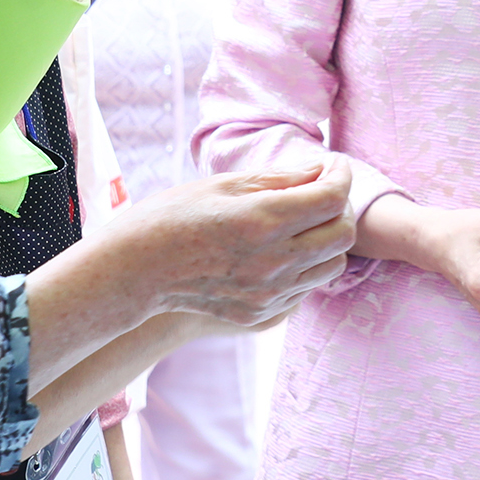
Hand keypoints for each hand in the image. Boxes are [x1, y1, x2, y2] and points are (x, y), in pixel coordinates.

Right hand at [118, 160, 354, 326]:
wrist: (136, 270)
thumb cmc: (174, 216)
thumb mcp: (224, 184)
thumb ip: (279, 179)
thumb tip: (320, 171)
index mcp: (261, 220)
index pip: (332, 197)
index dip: (340, 175)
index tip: (333, 165)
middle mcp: (272, 262)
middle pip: (343, 234)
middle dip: (340, 206)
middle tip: (320, 191)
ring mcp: (269, 294)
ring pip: (333, 265)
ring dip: (327, 239)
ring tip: (302, 223)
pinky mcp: (263, 314)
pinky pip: (307, 289)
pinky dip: (306, 265)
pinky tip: (280, 250)